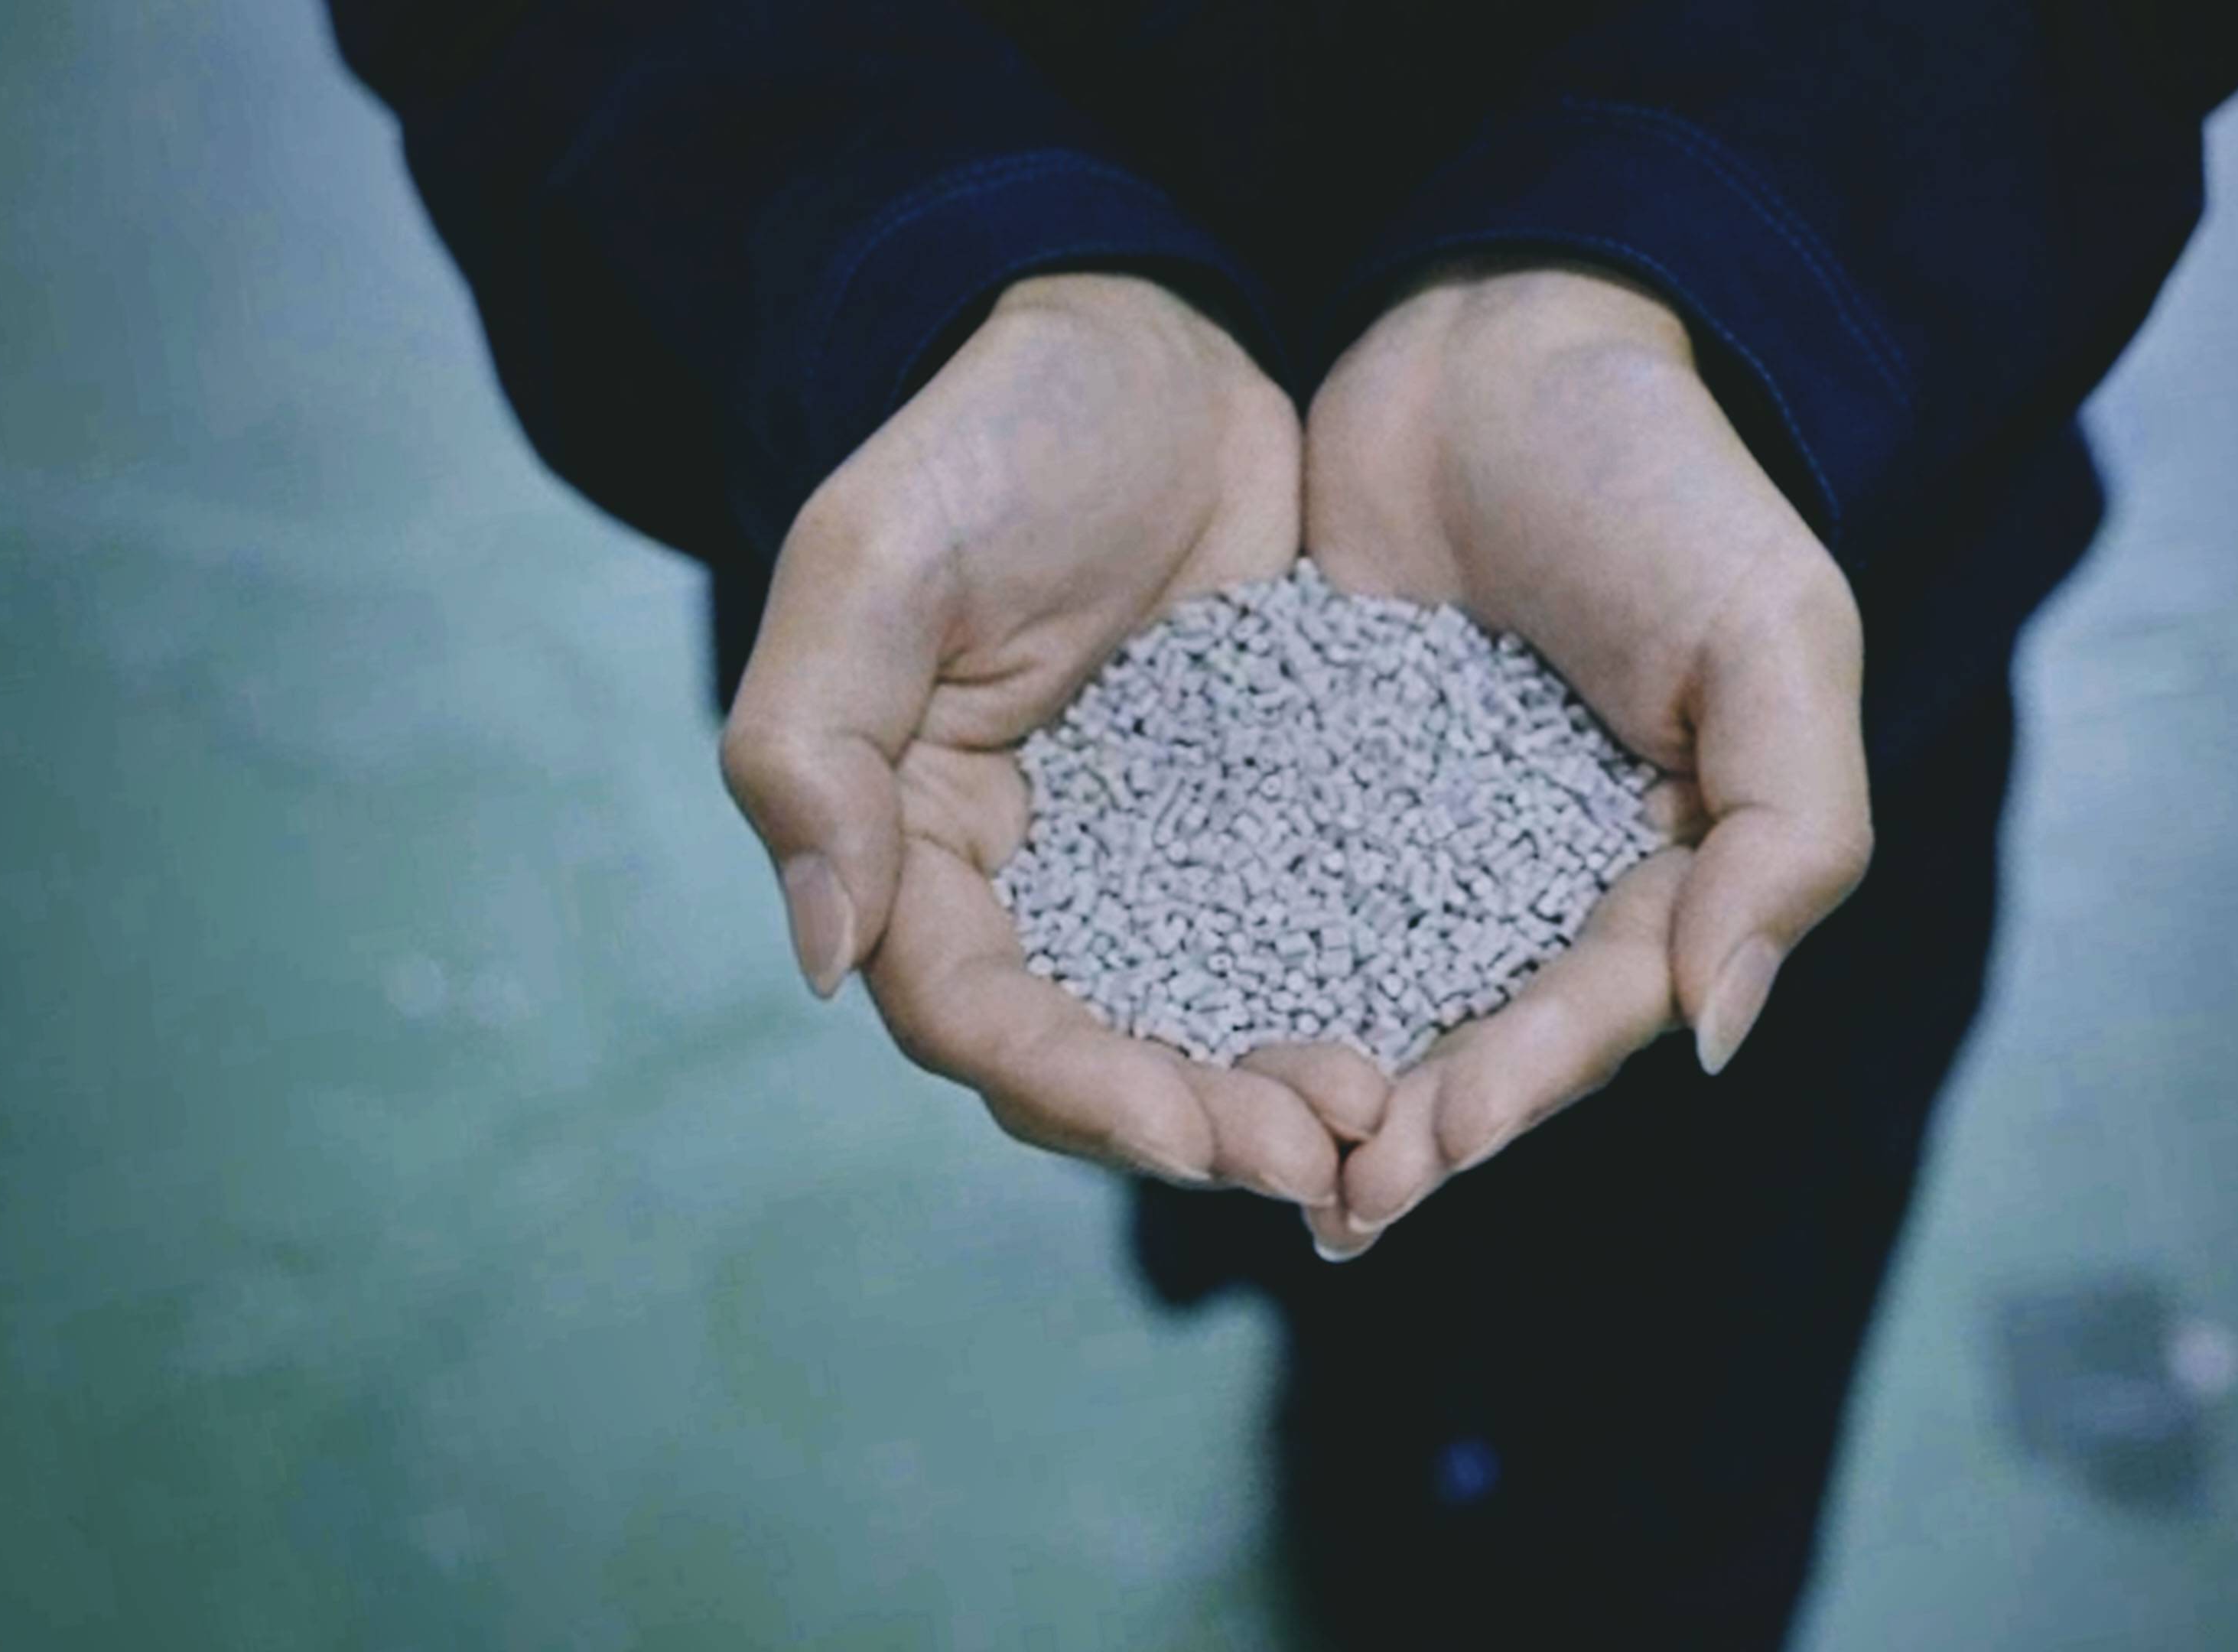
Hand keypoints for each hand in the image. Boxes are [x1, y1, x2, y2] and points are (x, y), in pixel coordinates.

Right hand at [720, 274, 1382, 1203]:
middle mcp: (1025, 882)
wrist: (1145, 342)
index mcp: (912, 841)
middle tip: (1314, 1157)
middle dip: (1191, 1122)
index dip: (1071, 1087)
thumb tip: (825, 957)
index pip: (972, 1011)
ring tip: (1376, 1119)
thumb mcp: (878, 561)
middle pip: (1092, 1054)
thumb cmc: (992, 433)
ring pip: (1197, 1024)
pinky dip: (1343, 1002)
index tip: (1185, 1131)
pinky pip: (1292, 944)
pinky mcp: (1252, 830)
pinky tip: (1421, 1037)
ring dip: (1270, 1093)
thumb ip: (816, 751)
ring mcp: (1144, 864)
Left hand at [1297, 263, 1873, 1258]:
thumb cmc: (1663, 475)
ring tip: (1230, 1148)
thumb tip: (1718, 1030)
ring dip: (1303, 1079)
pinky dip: (1223, 965)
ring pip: (1360, 990)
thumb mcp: (1772, 633)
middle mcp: (1531, 880)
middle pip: (1468, 1036)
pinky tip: (1157, 1026)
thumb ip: (1786, 833)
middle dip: (1400, 1127)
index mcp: (1660, 870)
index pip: (1591, 1011)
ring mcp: (1413, 836)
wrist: (1502, 332)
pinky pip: (1264, 890)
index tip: (1429, 1151)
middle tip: (1321, 1201)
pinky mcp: (1308, 778)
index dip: (1517, 1089)